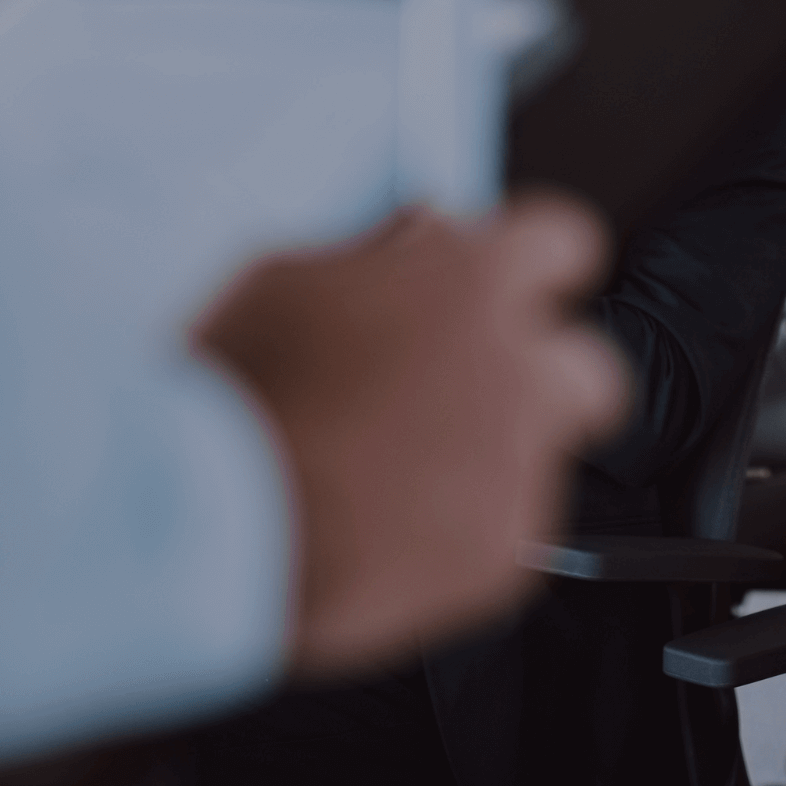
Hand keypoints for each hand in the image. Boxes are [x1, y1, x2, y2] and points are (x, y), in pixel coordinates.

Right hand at [193, 195, 627, 677]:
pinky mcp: (503, 551)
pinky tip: (392, 529)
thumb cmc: (227, 392)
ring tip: (402, 476)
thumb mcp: (288, 272)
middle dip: (543, 379)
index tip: (511, 286)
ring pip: (544, 455)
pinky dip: (464, 532)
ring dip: (493, 457)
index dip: (537, 266)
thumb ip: (383, 247)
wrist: (197, 523)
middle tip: (471, 396)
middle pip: (589, 365)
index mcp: (477, 280)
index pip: (566, 241)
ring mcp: (518, 462)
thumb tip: (423, 233)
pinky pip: (507, 533)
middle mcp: (519, 365)